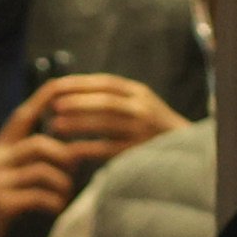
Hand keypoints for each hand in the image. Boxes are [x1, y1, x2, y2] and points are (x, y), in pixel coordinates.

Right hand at [0, 90, 79, 236]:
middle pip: (39, 144)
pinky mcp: (1, 204)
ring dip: (62, 184)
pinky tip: (55, 210)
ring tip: (64, 195)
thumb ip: (28, 157)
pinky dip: (54, 203)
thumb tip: (68, 149)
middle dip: (64, 157)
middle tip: (74, 171)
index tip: (70, 89)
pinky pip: (39, 197)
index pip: (23, 114)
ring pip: (43, 172)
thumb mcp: (7, 173)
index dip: (46, 99)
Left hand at [25, 72, 188, 161]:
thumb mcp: (138, 106)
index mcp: (139, 93)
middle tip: (52, 106)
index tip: (56, 86)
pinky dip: (88, 149)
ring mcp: (143, 130)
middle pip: (105, 100)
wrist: (183, 153)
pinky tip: (70, 151)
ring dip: (78, 123)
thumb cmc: (150, 130)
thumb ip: (114, 99)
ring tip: (54, 126)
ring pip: (106, 123)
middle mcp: (143, 108)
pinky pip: (108, 149)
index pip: (106, 83)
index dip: (80, 84)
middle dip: (76, 102)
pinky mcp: (139, 152)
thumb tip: (74, 93)